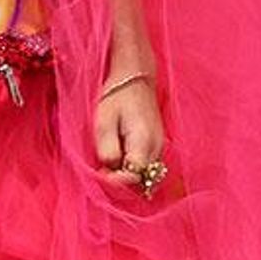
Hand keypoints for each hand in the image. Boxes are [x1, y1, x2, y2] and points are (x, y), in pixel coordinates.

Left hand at [94, 77, 164, 192]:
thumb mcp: (103, 122)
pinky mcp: (157, 145)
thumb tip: (110, 172)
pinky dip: (134, 168)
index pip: (133, 176)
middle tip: (103, 170)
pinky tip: (120, 157)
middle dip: (122, 181)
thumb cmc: (116, 97)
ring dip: (129, 175)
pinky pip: (148, 166)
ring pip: (146, 175)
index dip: (116, 181)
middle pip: (142, 180)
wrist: (134, 78)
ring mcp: (160, 147)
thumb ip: (107, 150)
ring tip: (111, 163)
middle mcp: (157, 148)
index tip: (100, 174)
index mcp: (143, 142)